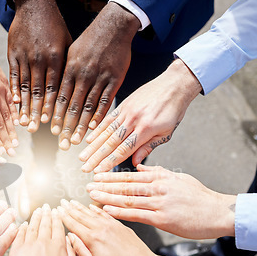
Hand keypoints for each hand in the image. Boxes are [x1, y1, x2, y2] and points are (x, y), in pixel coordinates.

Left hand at [0, 19, 17, 153]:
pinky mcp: (5, 83)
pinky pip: (12, 102)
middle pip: (0, 124)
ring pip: (8, 115)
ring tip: (16, 144)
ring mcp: (0, 90)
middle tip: (11, 154)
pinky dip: (15, 114)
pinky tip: (18, 124)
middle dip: (6, 141)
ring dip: (12, 131)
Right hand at [8, 0, 71, 132]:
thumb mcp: (66, 43)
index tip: (52, 123)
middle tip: (36, 130)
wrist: (34, 5)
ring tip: (24, 122)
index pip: (55, 88)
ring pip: (25, 86)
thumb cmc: (54, 26)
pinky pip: (13, 76)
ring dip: (25, 106)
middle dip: (37, 112)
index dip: (53, 107)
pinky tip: (15, 103)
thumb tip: (73, 90)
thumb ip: (66, 65)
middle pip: (39, 91)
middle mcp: (40, 58)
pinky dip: (14, 90)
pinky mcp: (13, 54)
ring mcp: (24, 57)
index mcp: (55, 57)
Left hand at [52, 3, 139, 149]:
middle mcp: (83, 75)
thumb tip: (55, 90)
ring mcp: (99, 78)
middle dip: (65, 126)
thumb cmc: (90, 40)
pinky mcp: (115, 80)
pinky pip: (106, 101)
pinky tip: (94, 128)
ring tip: (75, 140)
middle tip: (61, 143)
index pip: (60, 97)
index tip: (50, 130)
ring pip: (88, 107)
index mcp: (70, 69)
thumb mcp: (72, 53)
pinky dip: (99, 116)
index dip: (54, 115)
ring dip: (81, 126)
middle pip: (72, 106)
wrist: (114, 26)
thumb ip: (65, 72)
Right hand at [59, 199, 155, 255]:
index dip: (64, 217)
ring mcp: (112, 226)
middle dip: (70, 208)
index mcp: (93, 239)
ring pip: (92, 213)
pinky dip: (96, 209)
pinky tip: (91, 206)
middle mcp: (102, 229)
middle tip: (62, 202)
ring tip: (72, 202)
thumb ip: (81, 251)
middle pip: (81, 216)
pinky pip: (105, 214)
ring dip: (80, 207)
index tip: (57, 211)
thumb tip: (70, 238)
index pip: (74, 224)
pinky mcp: (121, 226)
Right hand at [80, 59, 201, 172]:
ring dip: (93, 146)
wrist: (174, 85)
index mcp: (146, 129)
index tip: (100, 171)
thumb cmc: (174, 110)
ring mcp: (127, 111)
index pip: (124, 150)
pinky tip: (88, 139)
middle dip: (96, 157)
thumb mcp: (166, 132)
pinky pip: (108, 119)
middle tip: (85, 168)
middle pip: (111, 143)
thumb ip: (149, 147)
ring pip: (106, 132)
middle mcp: (134, 120)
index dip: (110, 161)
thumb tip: (135, 162)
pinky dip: (97, 130)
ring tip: (82, 157)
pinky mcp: (123, 104)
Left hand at [87, 164, 235, 238]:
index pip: (130, 175)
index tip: (97, 175)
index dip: (111, 176)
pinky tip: (107, 211)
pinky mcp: (163, 219)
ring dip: (107, 198)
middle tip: (87, 185)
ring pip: (128, 199)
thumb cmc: (200, 197)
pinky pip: (137, 215)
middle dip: (104, 185)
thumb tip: (141, 166)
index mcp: (160, 178)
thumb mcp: (179, 178)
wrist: (219, 212)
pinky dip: (120, 212)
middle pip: (125, 186)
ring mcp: (159, 203)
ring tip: (92, 196)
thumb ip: (158, 172)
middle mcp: (157, 188)